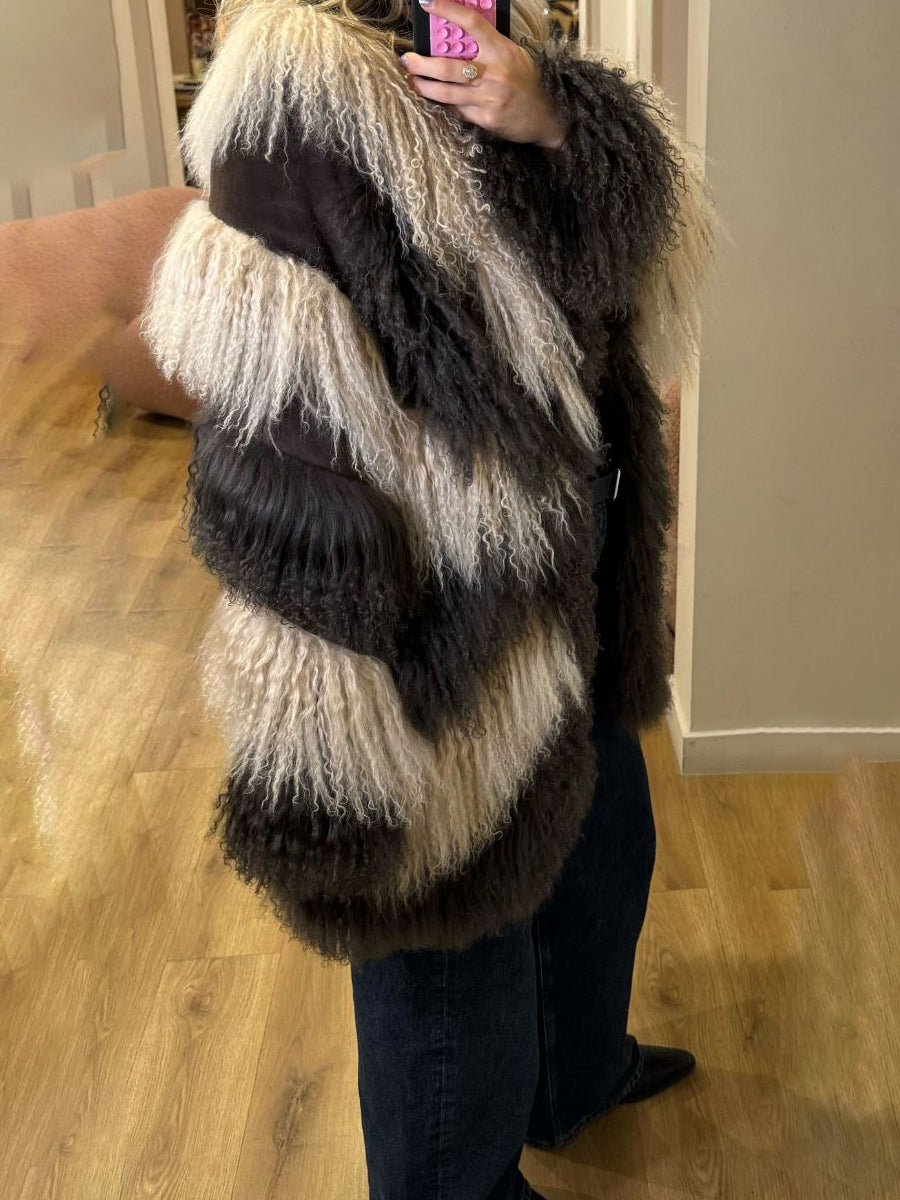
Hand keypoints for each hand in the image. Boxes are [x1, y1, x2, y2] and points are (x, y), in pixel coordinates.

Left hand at [400, 0, 567, 149]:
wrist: (545, 117)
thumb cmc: (526, 83)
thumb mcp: (513, 56)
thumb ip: (488, 48)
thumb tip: (457, 41)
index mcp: (502, 50)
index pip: (471, 23)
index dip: (447, 10)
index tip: (427, 3)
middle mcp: (495, 73)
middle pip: (447, 66)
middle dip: (421, 64)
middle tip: (407, 60)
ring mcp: (489, 98)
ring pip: (446, 93)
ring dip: (424, 87)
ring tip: (412, 81)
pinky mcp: (486, 119)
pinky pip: (458, 110)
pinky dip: (446, 104)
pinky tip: (438, 99)